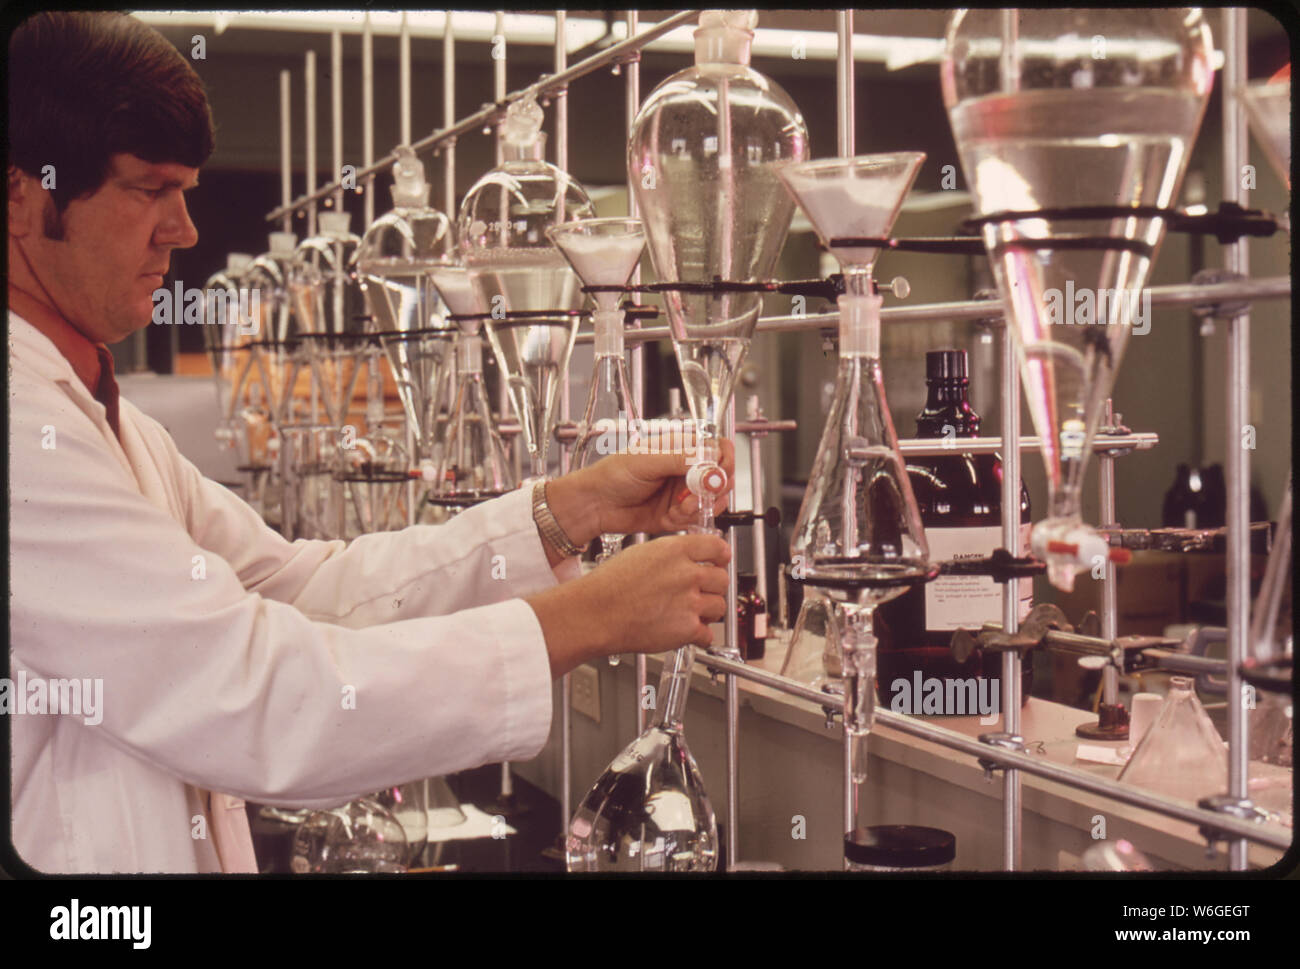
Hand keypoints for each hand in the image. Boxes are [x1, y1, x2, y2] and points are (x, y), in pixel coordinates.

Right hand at [525, 533, 730, 675]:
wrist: (595, 614)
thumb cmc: (609, 586)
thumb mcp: (641, 553)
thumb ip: (671, 555)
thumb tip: (688, 558)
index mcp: (675, 550)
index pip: (718, 547)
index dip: (721, 556)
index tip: (720, 561)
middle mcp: (686, 574)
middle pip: (722, 579)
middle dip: (713, 587)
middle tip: (701, 592)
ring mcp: (689, 602)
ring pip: (719, 606)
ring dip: (708, 611)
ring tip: (689, 612)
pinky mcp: (687, 629)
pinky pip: (708, 634)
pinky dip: (699, 636)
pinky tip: (686, 631)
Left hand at [551, 437, 735, 540]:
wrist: (596, 504)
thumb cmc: (613, 474)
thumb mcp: (649, 459)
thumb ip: (683, 460)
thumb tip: (711, 466)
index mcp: (682, 447)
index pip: (720, 449)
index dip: (723, 463)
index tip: (713, 475)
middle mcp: (687, 469)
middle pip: (722, 478)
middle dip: (712, 489)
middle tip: (692, 493)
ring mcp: (684, 492)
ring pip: (714, 501)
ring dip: (699, 507)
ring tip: (678, 506)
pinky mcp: (679, 514)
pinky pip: (698, 519)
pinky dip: (687, 520)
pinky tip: (670, 516)